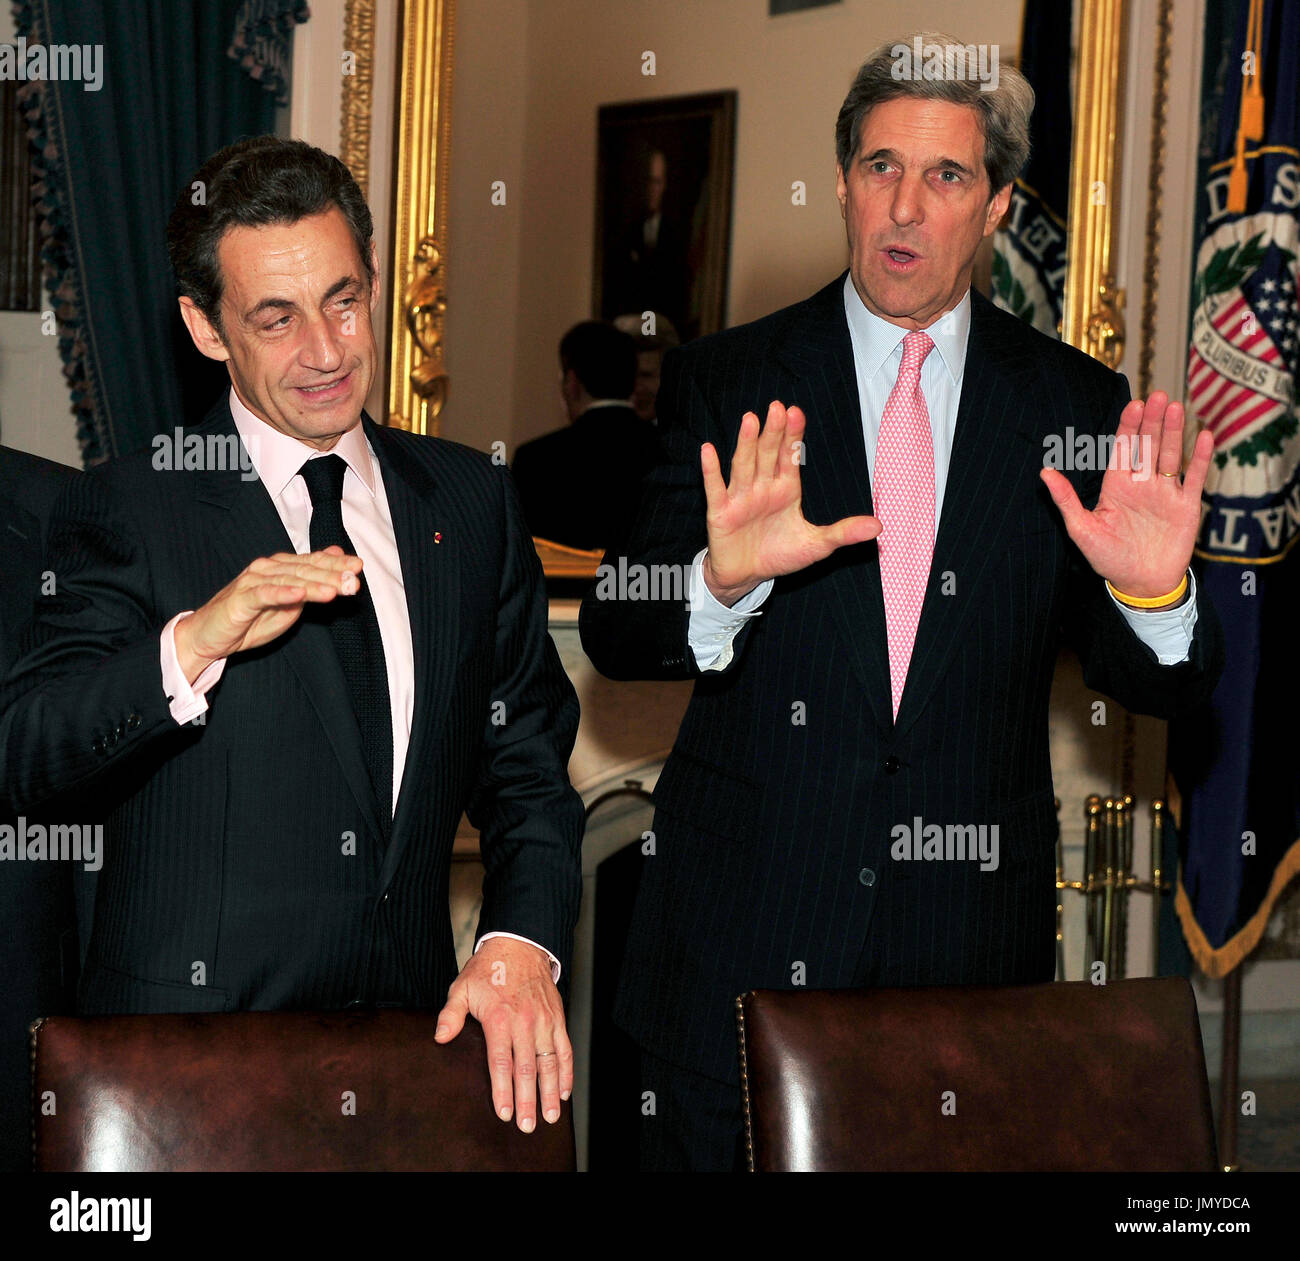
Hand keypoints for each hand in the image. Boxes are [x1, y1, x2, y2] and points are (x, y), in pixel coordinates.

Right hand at [173, 546, 363, 682]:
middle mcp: (268, 569)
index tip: (358, 567)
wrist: (209, 636)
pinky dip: (283, 593)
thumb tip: (333, 565)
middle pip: (305, 569)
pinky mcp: (241, 598)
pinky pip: (265, 594)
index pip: (313, 562)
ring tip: (335, 589)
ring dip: (314, 584)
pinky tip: (299, 594)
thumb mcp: (288, 606)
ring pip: (289, 580)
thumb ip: (309, 587)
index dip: (336, 563)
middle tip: (353, 580)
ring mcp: (253, 581)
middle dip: (332, 574)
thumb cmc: (249, 621)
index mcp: (281, 568)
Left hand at [435, 938, 571, 1132]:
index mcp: (499, 1018)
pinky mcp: (557, 1017)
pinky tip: (563, 1090)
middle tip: (527, 1125)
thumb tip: (440, 1037)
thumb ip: (451, 1014)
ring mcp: (544, 1021)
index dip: (502, 1090)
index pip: (501, 1062)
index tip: (504, 1112)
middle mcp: (524, 1022)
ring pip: (549, 1063)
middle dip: (527, 1100)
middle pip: (526, 1069)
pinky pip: (564, 1048)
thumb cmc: (489, 969)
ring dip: (550, 1091)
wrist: (519, 944)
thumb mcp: (461, 987)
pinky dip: (566, 1071)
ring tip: (549, 1116)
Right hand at [700, 400, 880, 605]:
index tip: (797, 412)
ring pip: (744, 465)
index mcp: (785, 489)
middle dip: (773, 431)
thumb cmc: (779, 555)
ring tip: (750, 419)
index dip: (793, 435)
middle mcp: (762, 487)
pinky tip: (708, 450)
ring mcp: (740, 497)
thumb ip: (843, 533)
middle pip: (767, 454)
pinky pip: (715, 488)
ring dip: (746, 443)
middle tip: (777, 407)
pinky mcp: (720, 512)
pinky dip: (711, 471)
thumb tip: (878, 526)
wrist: (747, 576)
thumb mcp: (816, 545)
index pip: (790, 456)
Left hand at [1039, 392, 1211, 597]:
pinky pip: (1195, 478)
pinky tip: (1203, 436)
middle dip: (1152, 421)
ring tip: (1176, 407)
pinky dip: (1200, 458)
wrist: (1141, 584)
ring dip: (1173, 432)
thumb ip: (1066, 499)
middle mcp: (1142, 484)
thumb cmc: (1108, 559)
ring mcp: (1165, 493)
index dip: (1128, 427)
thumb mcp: (1082, 529)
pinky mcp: (1186, 506)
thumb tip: (1044, 472)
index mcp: (1116, 486)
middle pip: (1148, 446)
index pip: (1122, 449)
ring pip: (1171, 455)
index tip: (1133, 405)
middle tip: (1157, 396)